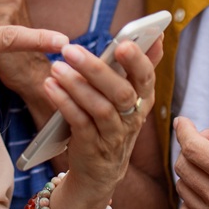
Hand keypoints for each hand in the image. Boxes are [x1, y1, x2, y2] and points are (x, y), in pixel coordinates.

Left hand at [37, 37, 159, 208]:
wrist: (99, 172)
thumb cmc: (111, 123)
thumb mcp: (129, 98)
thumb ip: (138, 68)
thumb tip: (158, 36)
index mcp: (142, 99)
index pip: (146, 77)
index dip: (137, 61)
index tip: (125, 43)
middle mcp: (132, 118)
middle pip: (120, 92)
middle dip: (97, 70)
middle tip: (72, 49)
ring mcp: (113, 135)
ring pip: (99, 108)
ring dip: (75, 86)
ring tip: (56, 67)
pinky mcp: (92, 147)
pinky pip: (79, 123)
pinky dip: (64, 103)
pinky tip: (50, 86)